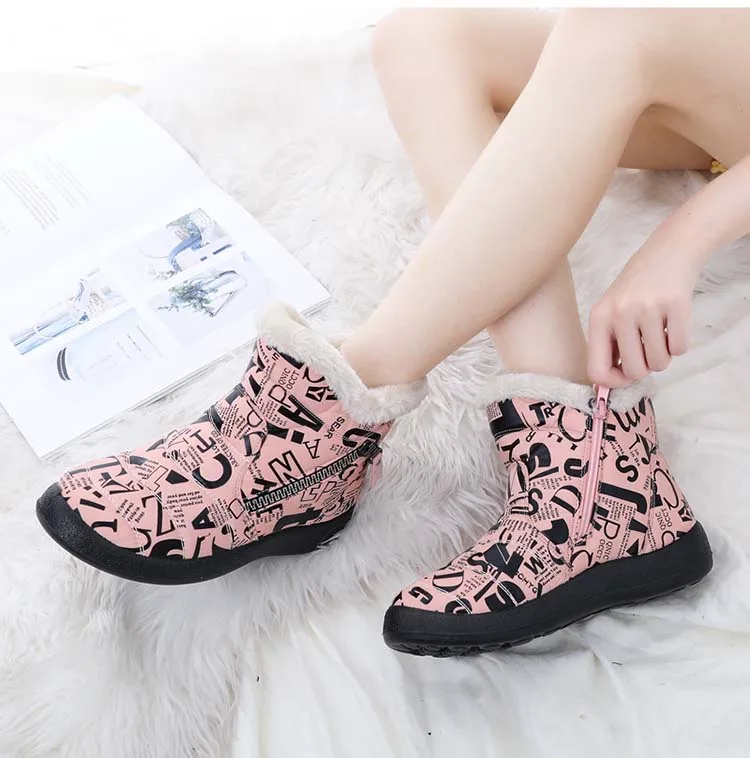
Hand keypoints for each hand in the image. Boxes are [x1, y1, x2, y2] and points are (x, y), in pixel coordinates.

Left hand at [587, 245, 698, 387]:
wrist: (668, 252)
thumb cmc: (636, 290)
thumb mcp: (611, 312)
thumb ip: (608, 345)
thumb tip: (610, 385)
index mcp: (598, 318)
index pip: (596, 370)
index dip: (614, 382)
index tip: (625, 376)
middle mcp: (619, 313)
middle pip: (633, 371)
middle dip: (645, 367)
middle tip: (648, 349)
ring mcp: (647, 308)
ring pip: (659, 363)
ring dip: (664, 355)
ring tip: (660, 333)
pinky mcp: (675, 304)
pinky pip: (680, 348)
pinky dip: (680, 344)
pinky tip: (674, 324)